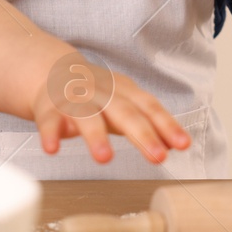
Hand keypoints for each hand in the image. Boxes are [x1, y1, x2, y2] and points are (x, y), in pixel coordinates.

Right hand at [32, 70, 190, 164]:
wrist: (53, 73)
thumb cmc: (96, 96)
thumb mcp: (125, 106)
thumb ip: (149, 124)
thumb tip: (177, 144)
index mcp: (124, 92)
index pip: (150, 107)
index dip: (167, 125)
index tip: (183, 145)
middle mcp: (102, 93)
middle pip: (124, 112)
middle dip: (142, 135)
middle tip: (157, 157)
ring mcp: (75, 99)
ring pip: (86, 115)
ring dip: (95, 135)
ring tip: (104, 158)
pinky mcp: (49, 108)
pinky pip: (49, 122)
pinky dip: (50, 134)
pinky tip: (53, 149)